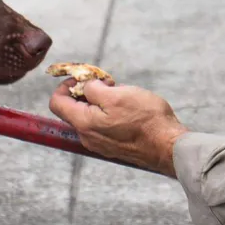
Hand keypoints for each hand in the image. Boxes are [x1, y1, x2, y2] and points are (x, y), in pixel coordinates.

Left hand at [48, 79, 188, 176]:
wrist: (168, 146)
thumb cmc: (145, 120)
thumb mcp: (116, 95)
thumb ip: (93, 89)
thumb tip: (85, 86)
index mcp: (83, 123)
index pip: (56, 102)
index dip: (65, 85)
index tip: (83, 78)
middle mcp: (87, 137)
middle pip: (73, 109)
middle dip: (86, 92)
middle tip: (107, 83)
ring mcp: (100, 144)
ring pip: (89, 116)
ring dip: (100, 102)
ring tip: (120, 94)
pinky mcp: (113, 147)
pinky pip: (102, 126)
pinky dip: (108, 113)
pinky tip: (127, 109)